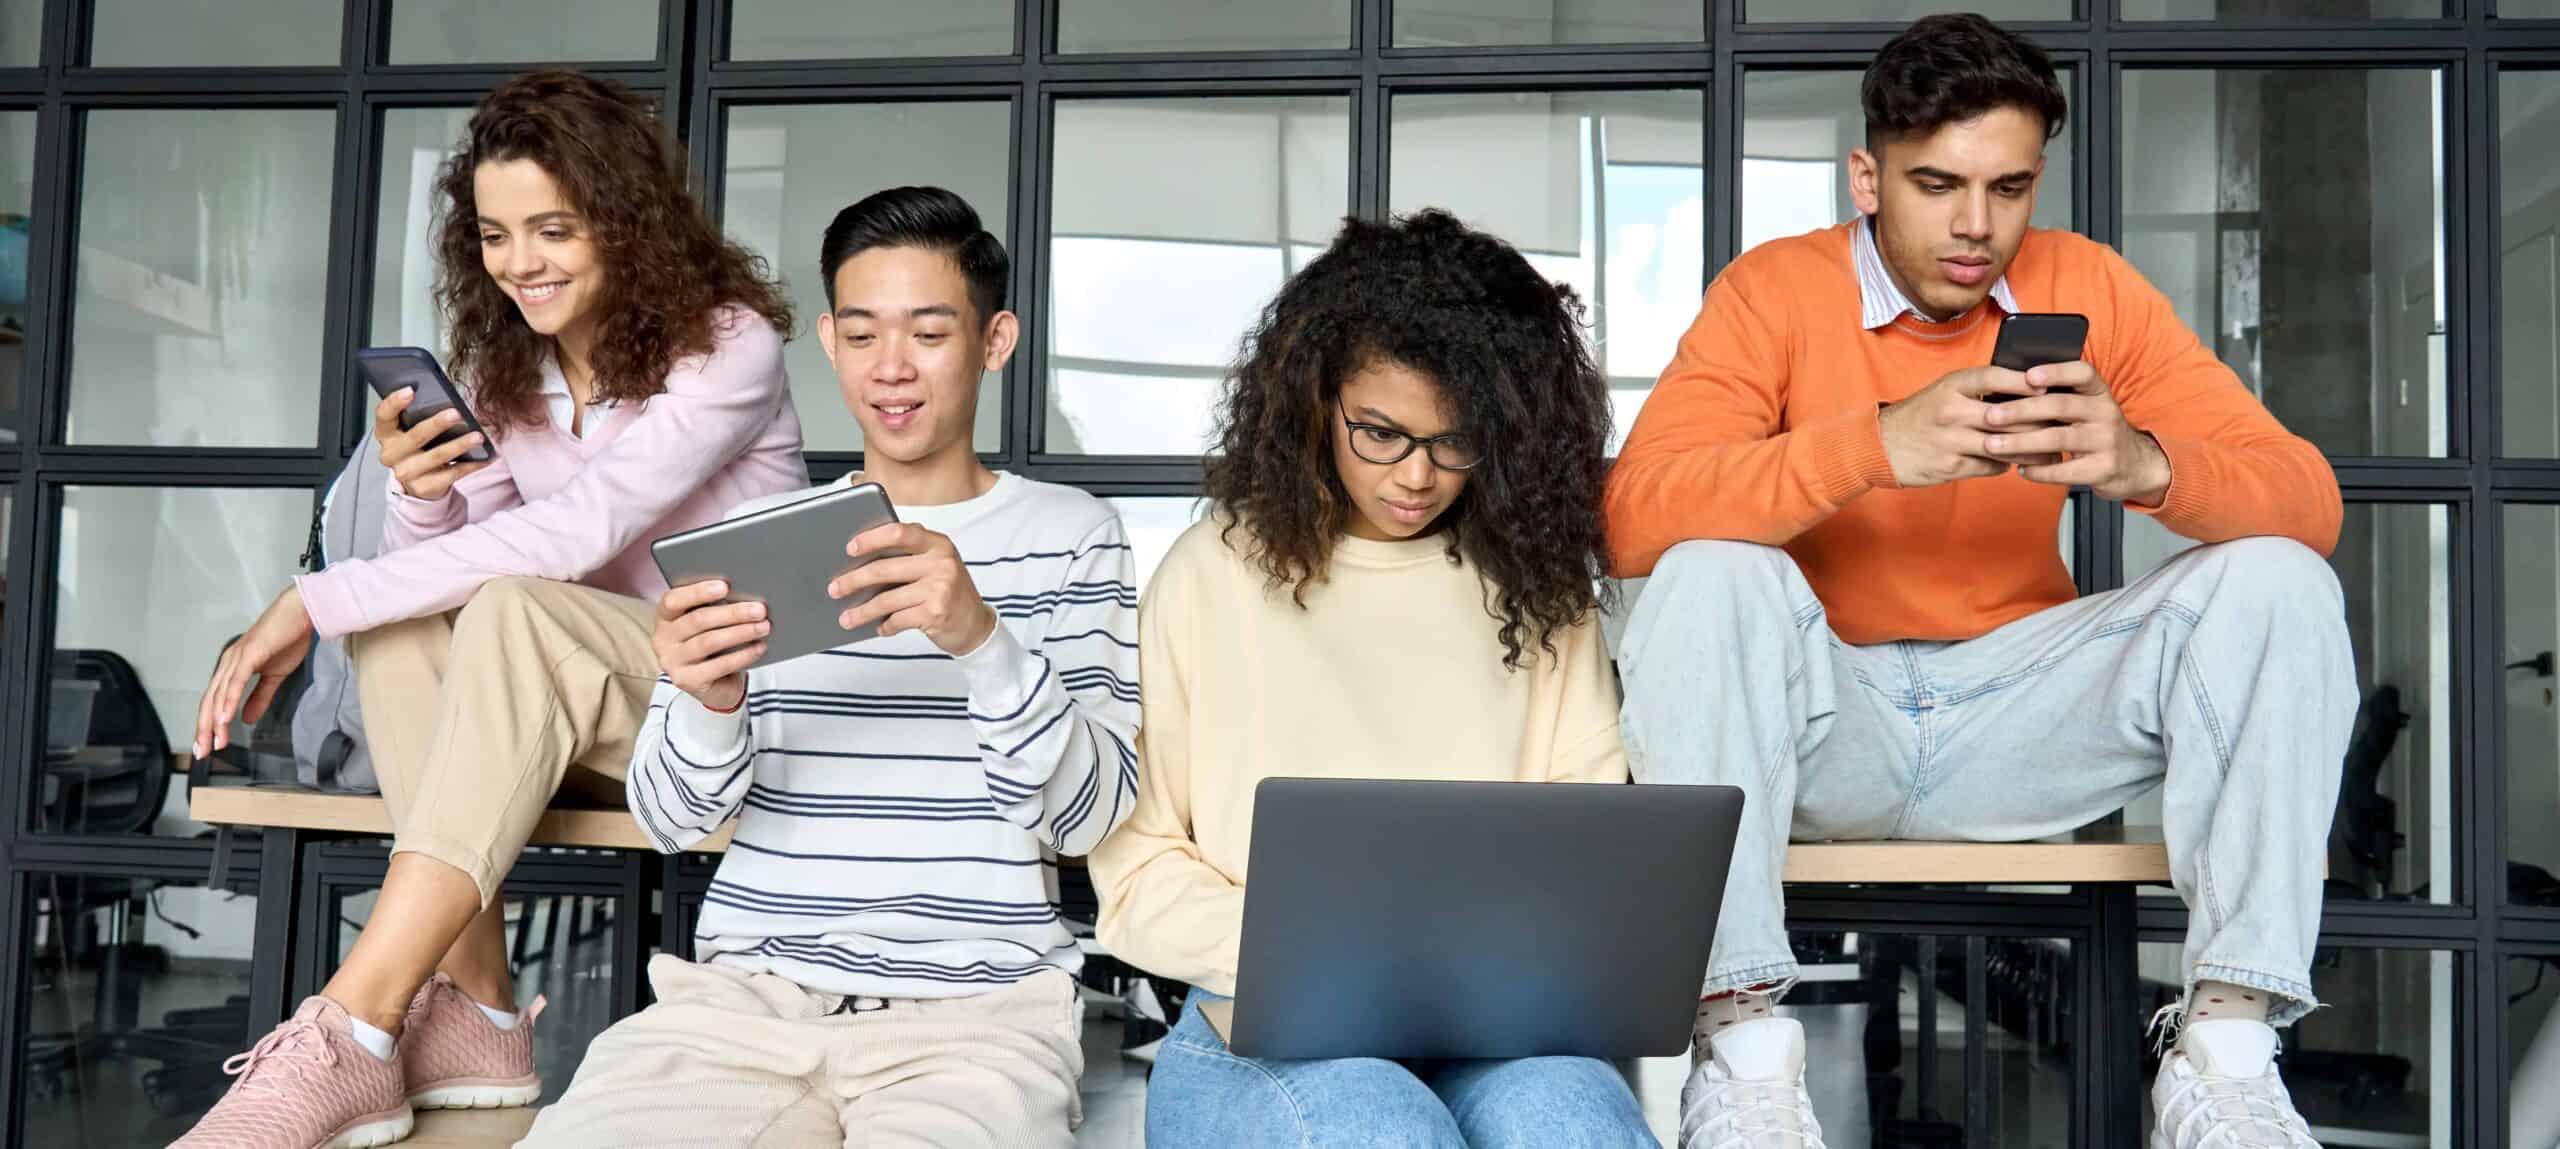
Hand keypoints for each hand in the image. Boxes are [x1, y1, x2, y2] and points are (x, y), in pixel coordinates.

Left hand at [193, 586, 314, 759]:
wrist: (301, 613)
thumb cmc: (288, 638)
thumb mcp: (274, 675)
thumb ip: (260, 697)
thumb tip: (246, 718)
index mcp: (233, 668)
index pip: (215, 701)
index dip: (210, 725)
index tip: (210, 746)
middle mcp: (228, 663)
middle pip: (210, 701)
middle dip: (205, 728)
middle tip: (203, 751)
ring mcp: (236, 658)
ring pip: (219, 695)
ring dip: (215, 721)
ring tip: (214, 741)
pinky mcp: (248, 654)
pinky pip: (236, 682)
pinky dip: (229, 701)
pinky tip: (225, 717)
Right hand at [374, 389, 489, 500]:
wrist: (420, 481)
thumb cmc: (420, 447)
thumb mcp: (414, 430)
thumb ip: (421, 415)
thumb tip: (447, 401)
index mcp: (386, 434)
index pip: (383, 415)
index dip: (394, 402)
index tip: (411, 390)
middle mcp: (391, 454)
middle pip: (415, 436)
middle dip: (437, 424)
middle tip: (457, 413)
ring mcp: (406, 473)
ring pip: (436, 456)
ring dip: (460, 445)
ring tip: (478, 436)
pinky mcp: (423, 487)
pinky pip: (451, 474)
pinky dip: (470, 465)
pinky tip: (484, 457)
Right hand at [652, 579, 768, 712]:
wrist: (716, 684)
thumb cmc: (714, 646)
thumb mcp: (710, 624)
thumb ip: (716, 608)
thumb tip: (745, 597)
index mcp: (665, 617)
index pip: (673, 600)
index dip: (698, 592)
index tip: (724, 586)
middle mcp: (663, 639)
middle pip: (697, 620)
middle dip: (732, 613)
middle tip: (759, 609)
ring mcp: (672, 662)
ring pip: (709, 642)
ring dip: (740, 632)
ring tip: (763, 626)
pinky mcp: (686, 681)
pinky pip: (719, 666)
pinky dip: (743, 655)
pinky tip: (759, 647)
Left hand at [829, 522, 996, 655]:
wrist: (976, 625)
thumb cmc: (948, 592)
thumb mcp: (936, 565)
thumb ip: (909, 555)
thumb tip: (860, 559)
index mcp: (938, 543)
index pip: (900, 532)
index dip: (872, 539)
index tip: (850, 549)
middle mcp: (941, 562)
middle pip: (885, 569)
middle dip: (854, 581)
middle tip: (834, 589)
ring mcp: (940, 588)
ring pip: (887, 599)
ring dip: (862, 611)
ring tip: (846, 618)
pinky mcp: (936, 613)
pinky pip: (898, 619)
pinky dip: (885, 626)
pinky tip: (879, 628)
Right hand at [1878, 366, 2040, 488]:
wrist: (1880, 445)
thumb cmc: (1920, 415)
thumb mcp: (1944, 391)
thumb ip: (1978, 390)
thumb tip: (2024, 391)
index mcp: (1951, 386)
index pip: (1995, 377)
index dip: (2024, 382)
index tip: (2048, 387)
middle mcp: (1952, 410)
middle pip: (2007, 415)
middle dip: (2038, 422)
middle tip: (2061, 425)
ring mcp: (1951, 440)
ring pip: (2004, 445)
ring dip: (2031, 449)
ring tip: (2051, 450)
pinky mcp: (1951, 465)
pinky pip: (1991, 465)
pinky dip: (2006, 464)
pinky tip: (2016, 462)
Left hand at [1980, 362, 2173, 504]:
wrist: (2134, 464)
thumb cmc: (2094, 430)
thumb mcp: (2086, 408)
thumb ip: (2057, 397)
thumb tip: (2005, 389)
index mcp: (2098, 391)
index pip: (2082, 373)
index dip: (2055, 372)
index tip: (2028, 376)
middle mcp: (2105, 412)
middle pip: (2061, 405)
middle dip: (2021, 410)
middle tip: (1990, 416)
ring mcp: (2106, 441)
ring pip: (2059, 438)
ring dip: (2021, 442)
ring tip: (1993, 445)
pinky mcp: (2104, 468)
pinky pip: (2066, 470)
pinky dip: (2040, 471)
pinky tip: (2021, 469)